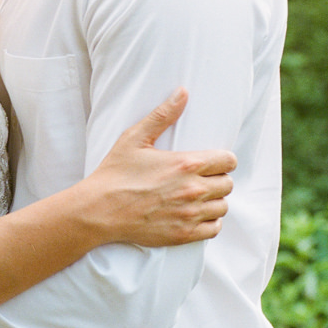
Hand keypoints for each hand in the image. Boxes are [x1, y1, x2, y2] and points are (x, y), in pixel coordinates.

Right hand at [88, 88, 234, 246]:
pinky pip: (214, 228)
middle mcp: (193, 190)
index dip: (224, 160)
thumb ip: (162, 115)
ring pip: (223, 206)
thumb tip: (183, 92)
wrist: (99, 210)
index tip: (213, 162)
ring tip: (199, 197)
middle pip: (228, 184)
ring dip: (215, 200)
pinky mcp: (184, 234)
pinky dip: (210, 222)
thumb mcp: (135, 138)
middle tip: (202, 179)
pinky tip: (197, 214)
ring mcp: (189, 214)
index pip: (229, 161)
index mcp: (186, 164)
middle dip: (218, 179)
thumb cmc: (115, 174)